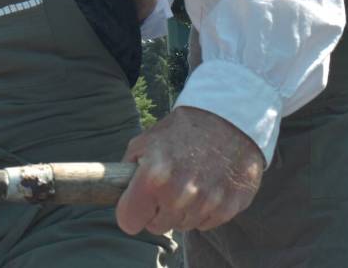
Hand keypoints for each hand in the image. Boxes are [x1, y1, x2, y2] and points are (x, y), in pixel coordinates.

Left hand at [116, 106, 262, 234]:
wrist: (228, 120)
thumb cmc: (182, 130)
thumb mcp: (145, 141)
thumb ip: (127, 170)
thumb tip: (119, 195)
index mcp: (153, 176)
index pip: (129, 221)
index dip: (131, 212)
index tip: (137, 204)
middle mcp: (179, 195)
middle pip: (155, 227)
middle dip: (156, 211)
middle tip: (166, 188)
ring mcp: (206, 204)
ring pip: (182, 226)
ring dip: (181, 211)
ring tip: (188, 183)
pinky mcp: (229, 208)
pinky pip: (205, 224)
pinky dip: (203, 210)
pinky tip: (206, 187)